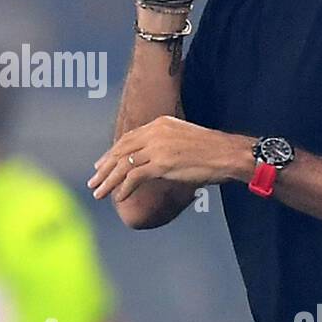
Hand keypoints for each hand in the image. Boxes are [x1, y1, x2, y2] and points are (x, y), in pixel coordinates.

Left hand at [89, 116, 253, 201]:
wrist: (228, 154)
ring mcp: (157, 147)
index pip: (128, 138)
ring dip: (108, 180)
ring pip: (124, 165)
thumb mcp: (183, 139)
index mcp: (159, 124)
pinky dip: (124, 188)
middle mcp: (155, 132)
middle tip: (93, 180)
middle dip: (104, 167)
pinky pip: (135, 177)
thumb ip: (164, 145)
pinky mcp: (162, 163)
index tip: (101, 164)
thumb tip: (151, 162)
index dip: (112, 152)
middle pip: (121, 150)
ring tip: (98, 192)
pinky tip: (119, 197)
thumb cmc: (212, 150)